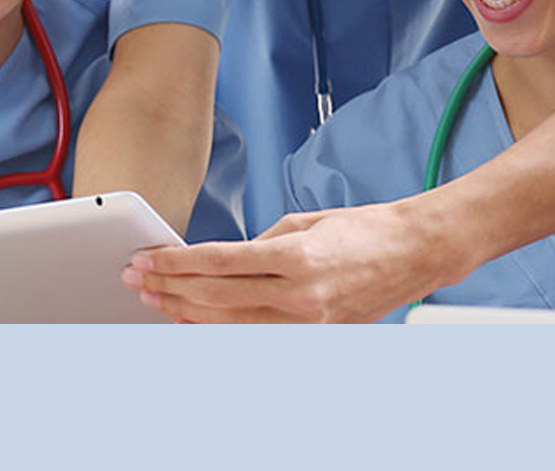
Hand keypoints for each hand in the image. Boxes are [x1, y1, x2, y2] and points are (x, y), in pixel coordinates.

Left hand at [120, 200, 455, 322]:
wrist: (416, 253)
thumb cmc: (368, 229)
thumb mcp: (308, 220)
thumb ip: (263, 242)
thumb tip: (224, 260)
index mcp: (297, 256)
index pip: (220, 262)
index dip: (177, 262)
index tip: (148, 258)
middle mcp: (300, 294)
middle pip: (216, 297)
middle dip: (171, 288)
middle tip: (138, 280)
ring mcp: (308, 321)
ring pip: (231, 324)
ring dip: (188, 312)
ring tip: (157, 301)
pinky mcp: (316, 336)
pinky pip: (257, 334)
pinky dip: (222, 329)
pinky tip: (197, 322)